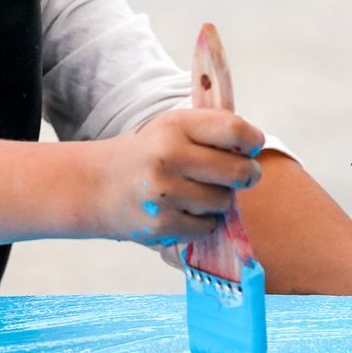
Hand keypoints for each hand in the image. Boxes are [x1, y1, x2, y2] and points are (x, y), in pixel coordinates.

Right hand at [98, 108, 264, 245]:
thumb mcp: (170, 128)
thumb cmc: (146, 154)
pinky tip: (182, 211)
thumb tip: (256, 145)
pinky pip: (207, 227)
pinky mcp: (162, 223)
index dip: (252, 141)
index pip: (235, 130)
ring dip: (217, 200)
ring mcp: (164, 192)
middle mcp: (168, 156)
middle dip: (245, 175)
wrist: (95, 185)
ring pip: (224, 202)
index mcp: (174, 125)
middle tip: (239, 175)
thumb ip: (210, 130)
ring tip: (194, 193)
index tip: (250, 147)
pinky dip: (201, 222)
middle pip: (239, 171)